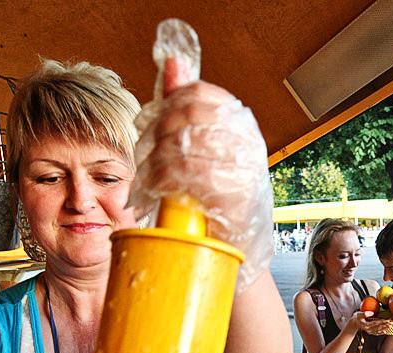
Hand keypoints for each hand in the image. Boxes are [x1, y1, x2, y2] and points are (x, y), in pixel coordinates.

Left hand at [129, 58, 273, 292]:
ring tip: (149, 178)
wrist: (237, 251)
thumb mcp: (201, 149)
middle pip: (185, 115)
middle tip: (144, 157)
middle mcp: (247, 139)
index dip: (164, 107)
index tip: (151, 129)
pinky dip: (163, 179)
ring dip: (155, 160)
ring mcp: (245, 165)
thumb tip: (172, 61)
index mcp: (241, 122)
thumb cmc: (216, 200)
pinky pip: (186, 170)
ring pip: (181, 142)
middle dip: (154, 135)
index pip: (196, 92)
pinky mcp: (234, 191)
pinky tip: (158, 189)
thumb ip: (186, 105)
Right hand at [351, 311, 392, 335]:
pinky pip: (376, 333)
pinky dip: (381, 332)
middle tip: (391, 323)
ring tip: (390, 326)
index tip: (388, 320)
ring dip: (384, 328)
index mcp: (366, 325)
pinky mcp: (369, 332)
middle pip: (378, 327)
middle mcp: (368, 329)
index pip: (376, 323)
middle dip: (385, 325)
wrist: (353, 323)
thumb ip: (364, 314)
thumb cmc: (357, 317)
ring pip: (378, 330)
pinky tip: (385, 332)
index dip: (383, 321)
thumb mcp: (359, 314)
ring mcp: (369, 331)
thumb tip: (372, 313)